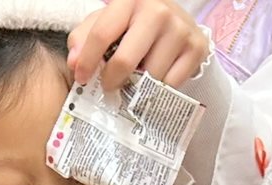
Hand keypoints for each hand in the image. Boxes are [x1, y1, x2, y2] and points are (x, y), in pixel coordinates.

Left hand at [68, 0, 210, 91]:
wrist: (176, 19)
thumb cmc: (135, 23)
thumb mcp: (107, 21)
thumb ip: (84, 38)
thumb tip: (75, 63)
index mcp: (130, 0)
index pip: (102, 33)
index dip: (88, 61)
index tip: (82, 78)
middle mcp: (157, 11)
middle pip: (126, 60)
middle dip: (112, 80)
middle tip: (109, 87)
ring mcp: (180, 29)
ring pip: (150, 77)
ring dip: (139, 86)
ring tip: (135, 80)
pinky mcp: (197, 48)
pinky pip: (171, 84)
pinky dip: (160, 89)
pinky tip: (155, 80)